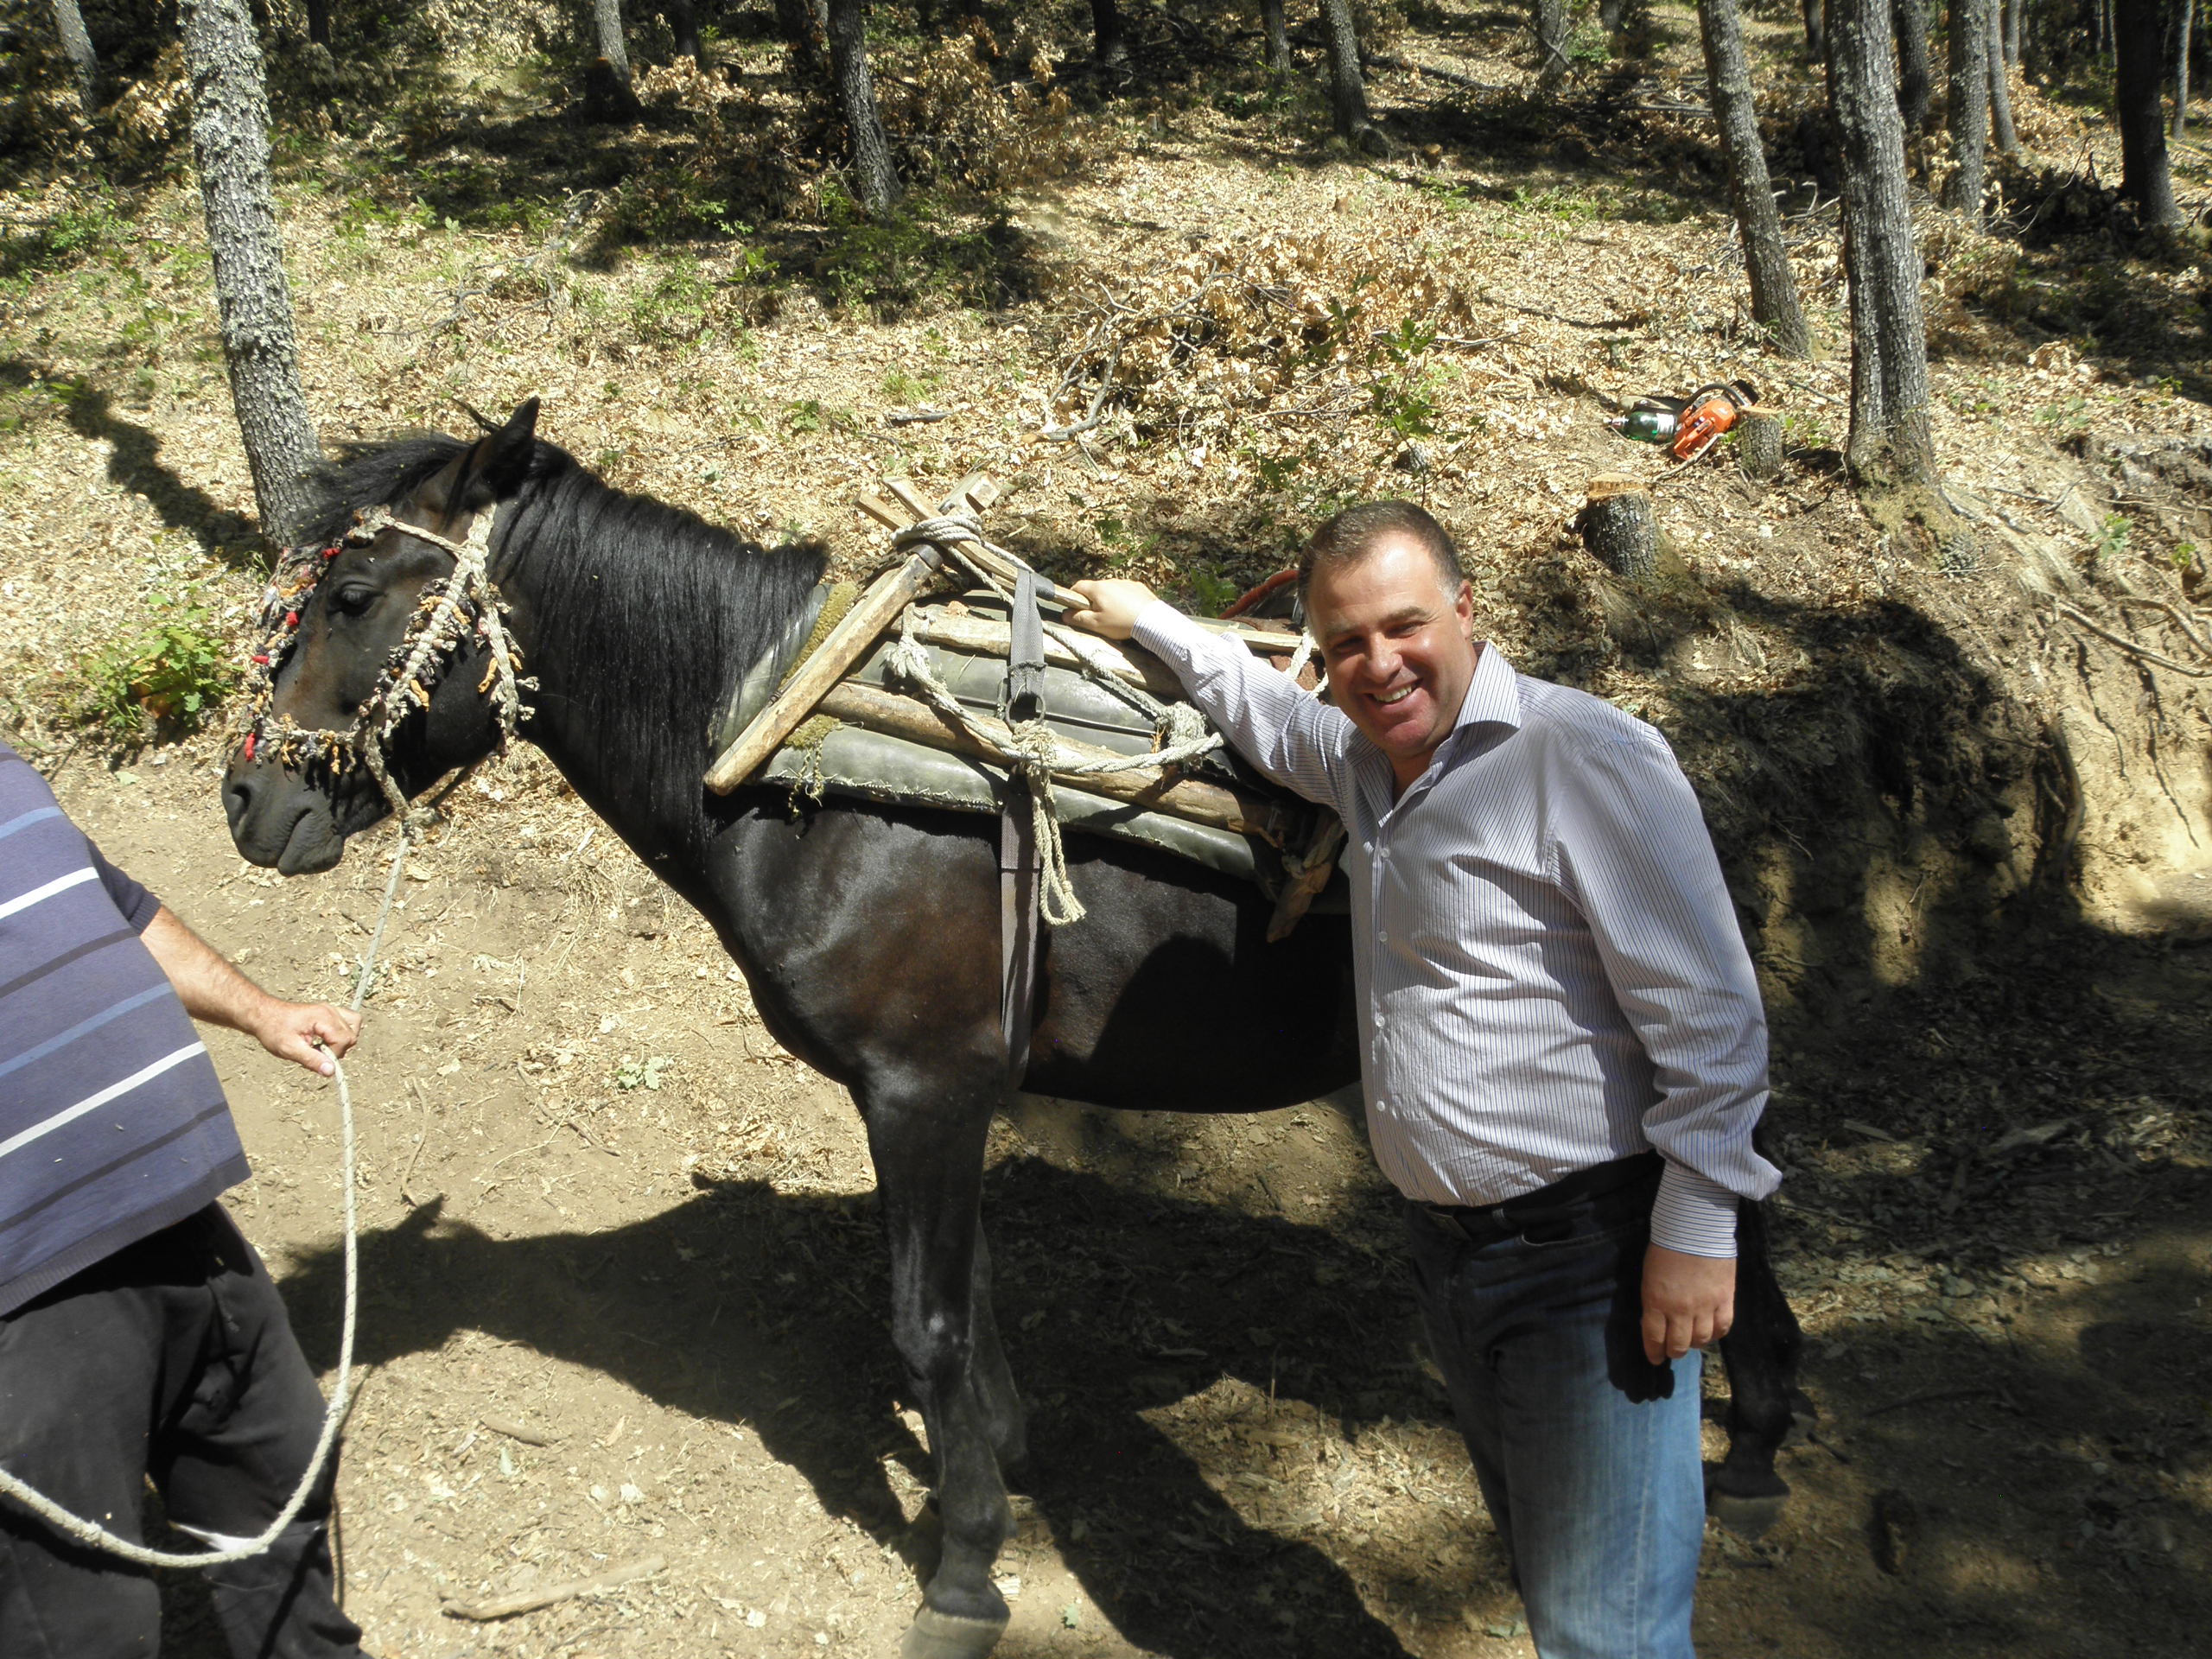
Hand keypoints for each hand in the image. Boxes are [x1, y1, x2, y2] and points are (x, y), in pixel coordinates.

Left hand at [252, 999, 362, 1077]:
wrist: (263, 1015)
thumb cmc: (274, 1030)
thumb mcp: (289, 1049)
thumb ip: (312, 1060)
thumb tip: (332, 1071)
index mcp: (323, 1018)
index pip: (344, 1040)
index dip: (333, 1054)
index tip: (316, 1056)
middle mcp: (331, 1011)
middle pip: (351, 1035)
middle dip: (338, 1049)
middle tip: (316, 1052)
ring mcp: (331, 1010)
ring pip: (354, 1026)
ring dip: (343, 1041)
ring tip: (324, 1046)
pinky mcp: (329, 1012)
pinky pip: (348, 1021)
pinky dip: (343, 1033)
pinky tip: (327, 1039)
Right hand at [1061, 578, 1159, 640]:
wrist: (1152, 621)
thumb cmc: (1121, 623)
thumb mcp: (1096, 625)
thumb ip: (1078, 618)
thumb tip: (1065, 614)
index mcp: (1098, 588)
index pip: (1078, 586)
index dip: (1074, 596)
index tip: (1075, 607)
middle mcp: (1111, 581)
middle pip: (1095, 589)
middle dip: (1093, 600)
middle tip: (1097, 617)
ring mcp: (1126, 583)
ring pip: (1111, 590)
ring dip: (1109, 600)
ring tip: (1116, 616)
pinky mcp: (1138, 587)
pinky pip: (1126, 592)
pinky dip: (1124, 600)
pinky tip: (1128, 612)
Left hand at [1640, 1244, 1734, 1364]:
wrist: (1695, 1228)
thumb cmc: (1665, 1248)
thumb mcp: (1649, 1278)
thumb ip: (1654, 1302)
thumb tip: (1657, 1320)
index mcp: (1656, 1302)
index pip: (1654, 1338)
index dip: (1654, 1352)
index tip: (1655, 1358)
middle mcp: (1681, 1310)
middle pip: (1679, 1344)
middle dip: (1674, 1351)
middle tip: (1673, 1350)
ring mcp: (1705, 1306)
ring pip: (1702, 1339)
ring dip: (1695, 1343)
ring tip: (1692, 1339)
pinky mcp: (1725, 1300)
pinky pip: (1723, 1327)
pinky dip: (1717, 1334)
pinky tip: (1712, 1331)